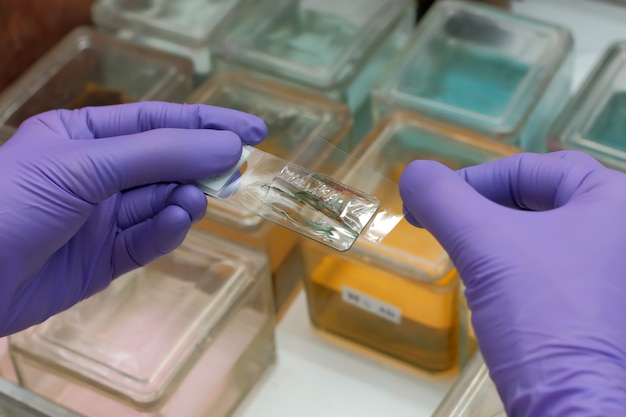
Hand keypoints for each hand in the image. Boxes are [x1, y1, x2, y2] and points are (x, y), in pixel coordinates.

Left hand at [0, 102, 266, 335]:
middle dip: (202, 167)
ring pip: (163, 203)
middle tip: (236, 172)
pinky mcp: (107, 258)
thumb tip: (226, 147)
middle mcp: (99, 174)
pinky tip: (177, 221)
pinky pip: (150, 240)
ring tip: (194, 200)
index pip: (160, 122)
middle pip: (168, 164)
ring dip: (184, 200)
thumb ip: (159, 154)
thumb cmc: (8, 203)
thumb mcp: (85, 165)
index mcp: (86, 136)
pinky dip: (168, 230)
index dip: (208, 123)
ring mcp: (105, 218)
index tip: (254, 130)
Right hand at [400, 151, 625, 415]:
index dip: (472, 181)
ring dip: (495, 236)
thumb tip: (414, 174)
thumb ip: (441, 197)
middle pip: (538, 198)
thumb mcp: (482, 244)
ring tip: (462, 254)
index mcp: (615, 200)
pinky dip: (515, 265)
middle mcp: (624, 231)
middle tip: (445, 226)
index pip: (530, 169)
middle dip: (483, 209)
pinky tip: (490, 285)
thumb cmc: (541, 315)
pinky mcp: (603, 307)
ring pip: (543, 232)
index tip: (432, 205)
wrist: (575, 408)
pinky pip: (552, 266)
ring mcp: (614, 273)